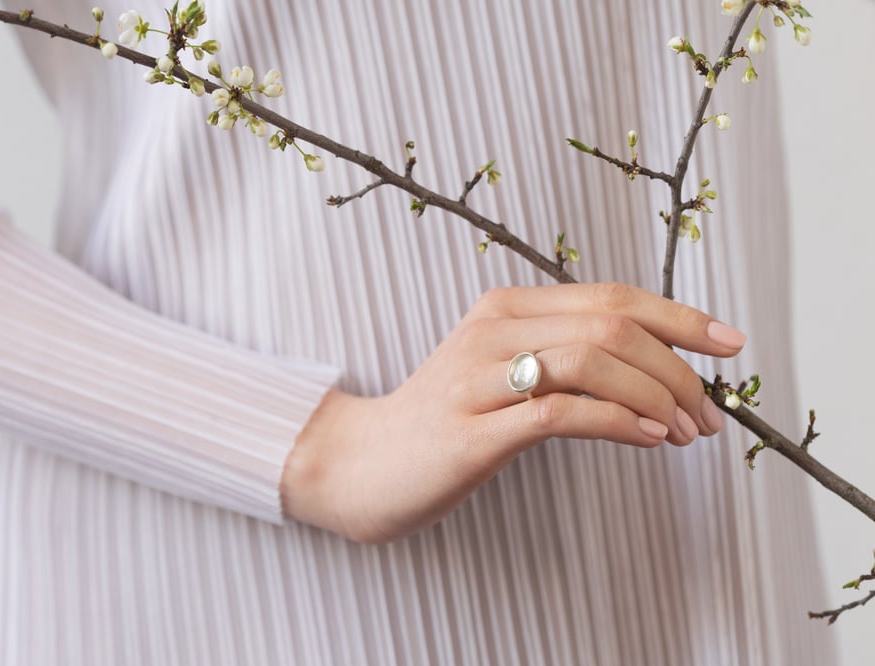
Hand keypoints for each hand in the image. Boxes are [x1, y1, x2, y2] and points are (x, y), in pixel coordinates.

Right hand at [280, 282, 744, 543]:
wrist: (362, 463)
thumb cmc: (443, 421)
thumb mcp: (500, 372)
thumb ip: (560, 357)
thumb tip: (650, 369)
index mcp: (503, 307)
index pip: (609, 297)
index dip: (679, 317)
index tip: (729, 344)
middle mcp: (491, 331)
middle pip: (611, 325)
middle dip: (678, 367)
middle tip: (710, 414)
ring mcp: (478, 378)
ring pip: (592, 361)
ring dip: (657, 396)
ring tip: (685, 431)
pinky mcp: (473, 430)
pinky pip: (562, 412)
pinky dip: (620, 422)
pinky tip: (650, 439)